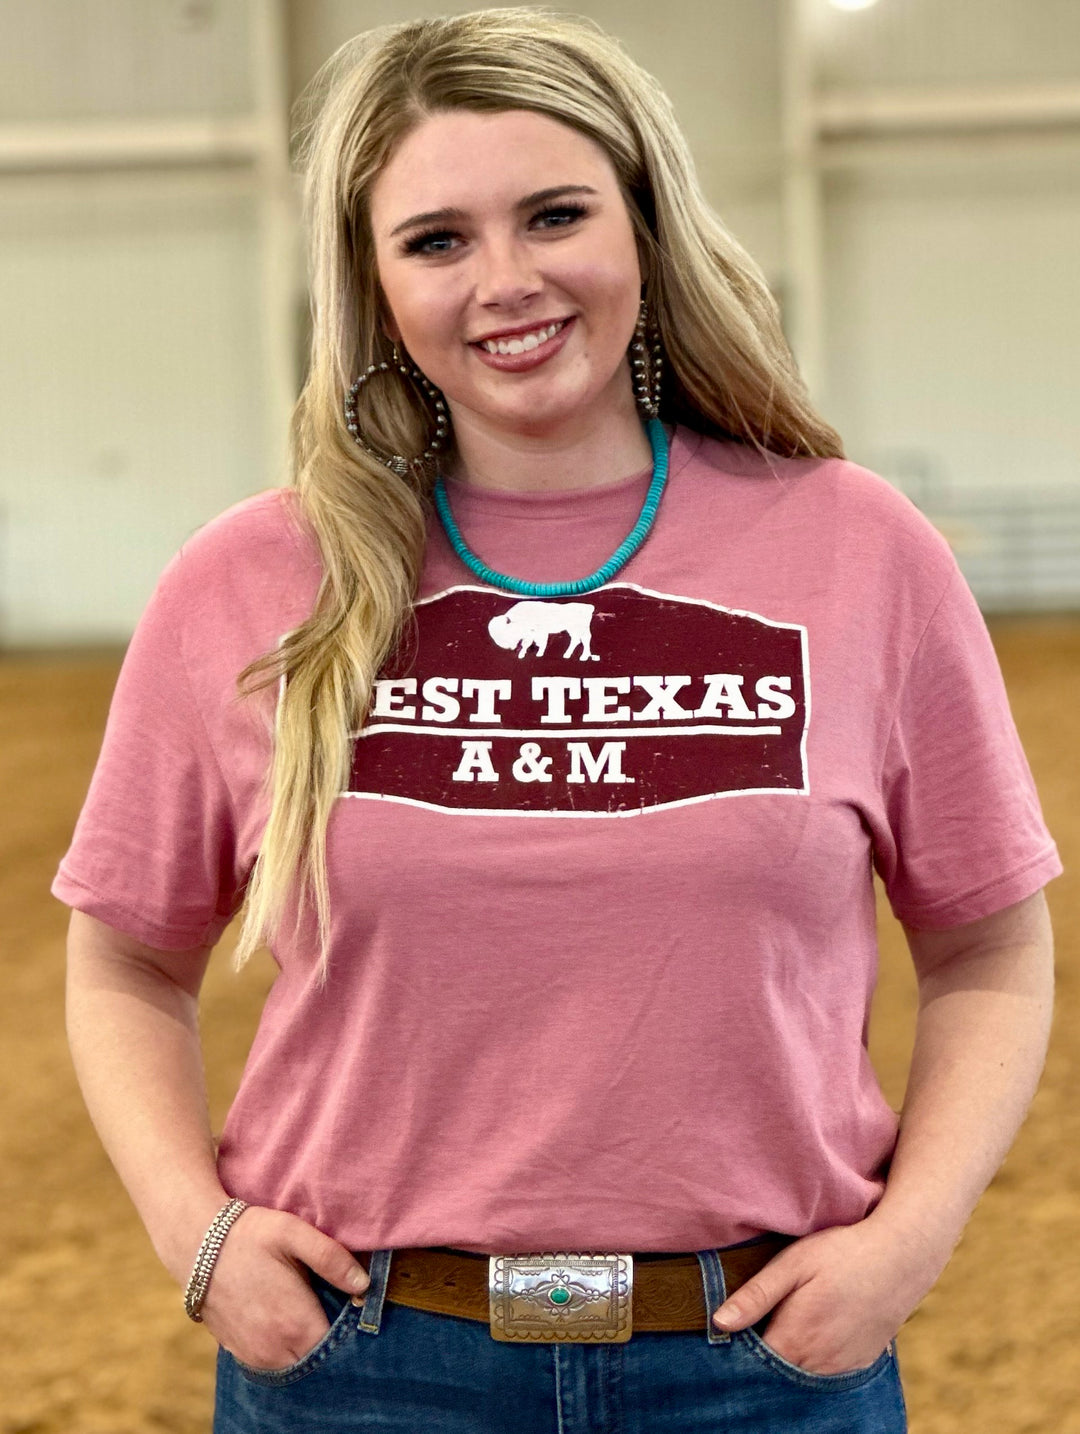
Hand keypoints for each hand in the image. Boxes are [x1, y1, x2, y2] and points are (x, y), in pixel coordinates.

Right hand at [195, 1206, 370, 1370]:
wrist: (196, 1244)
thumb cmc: (250, 1235)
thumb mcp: (294, 1233)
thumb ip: (332, 1259)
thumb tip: (364, 1285)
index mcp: (294, 1322)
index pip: (336, 1349)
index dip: (347, 1331)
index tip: (351, 1307)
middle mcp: (274, 1348)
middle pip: (315, 1360)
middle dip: (327, 1340)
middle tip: (329, 1305)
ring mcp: (253, 1353)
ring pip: (292, 1364)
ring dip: (304, 1346)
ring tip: (307, 1311)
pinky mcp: (236, 1351)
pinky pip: (270, 1362)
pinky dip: (281, 1348)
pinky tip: (283, 1319)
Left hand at [711, 1217, 941, 1375]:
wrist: (901, 1257)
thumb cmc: (841, 1253)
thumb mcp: (792, 1264)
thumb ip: (756, 1296)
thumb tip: (719, 1322)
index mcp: (795, 1339)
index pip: (754, 1362)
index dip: (739, 1348)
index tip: (733, 1329)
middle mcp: (818, 1362)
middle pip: (777, 1371)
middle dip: (763, 1355)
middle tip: (761, 1321)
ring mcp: (842, 1366)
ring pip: (802, 1373)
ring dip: (790, 1356)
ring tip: (789, 1320)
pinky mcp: (860, 1362)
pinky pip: (827, 1371)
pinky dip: (815, 1357)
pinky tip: (815, 1330)